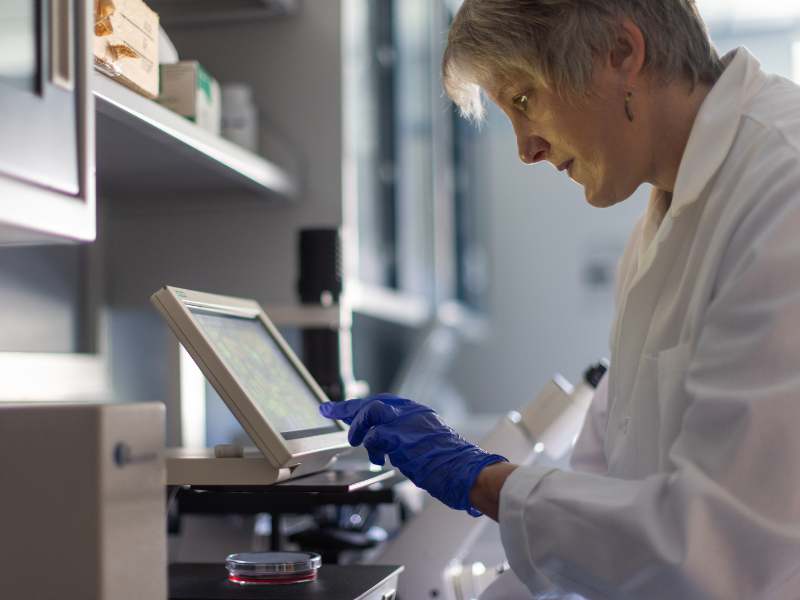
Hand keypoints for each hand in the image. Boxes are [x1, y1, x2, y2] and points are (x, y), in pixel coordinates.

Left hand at [320, 394, 506, 515]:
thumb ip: (405, 439)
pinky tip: (377, 459)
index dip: (358, 405)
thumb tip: (381, 443)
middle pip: (373, 402)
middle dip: (348, 409)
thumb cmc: (450, 466)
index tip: (338, 408)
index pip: (382, 402)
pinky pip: (377, 435)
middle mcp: (412, 413)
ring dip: (360, 427)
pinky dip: (372, 446)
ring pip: (372, 410)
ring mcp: (409, 423)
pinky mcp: (405, 438)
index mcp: (417, 412)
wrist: (468, 473)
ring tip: (360, 443)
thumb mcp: (425, 445)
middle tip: (329, 411)